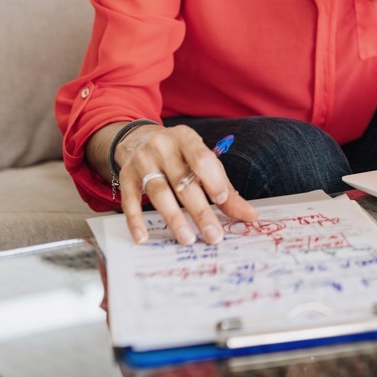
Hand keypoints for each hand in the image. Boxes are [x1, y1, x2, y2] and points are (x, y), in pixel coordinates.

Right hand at [114, 124, 256, 244]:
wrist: (137, 139)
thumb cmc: (179, 155)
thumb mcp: (201, 161)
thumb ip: (224, 187)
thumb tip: (249, 215)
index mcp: (186, 138)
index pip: (201, 158)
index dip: (212, 179)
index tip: (222, 200)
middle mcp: (162, 147)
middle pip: (182, 181)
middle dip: (199, 210)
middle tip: (212, 235)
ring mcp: (142, 161)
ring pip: (159, 192)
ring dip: (174, 218)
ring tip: (187, 239)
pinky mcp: (126, 176)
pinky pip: (129, 200)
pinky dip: (136, 220)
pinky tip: (143, 237)